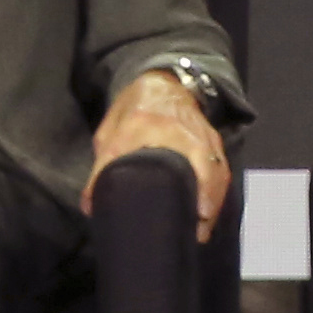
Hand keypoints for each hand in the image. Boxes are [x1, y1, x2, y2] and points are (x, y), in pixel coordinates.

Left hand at [87, 67, 234, 233]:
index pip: (158, 153)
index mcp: (148, 124)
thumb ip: (101, 168)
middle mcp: (180, 129)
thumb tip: (91, 206)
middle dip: (204, 195)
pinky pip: (221, 168)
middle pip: (202, 162)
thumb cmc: (133, 113)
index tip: (176, 204)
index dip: (165, 175)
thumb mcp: (109, 136)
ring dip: (213, 199)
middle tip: (197, 227)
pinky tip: (209, 213)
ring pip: (216, 168)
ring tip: (202, 227)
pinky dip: (217, 192)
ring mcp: (201, 135)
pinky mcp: (213, 141)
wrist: (163, 85)